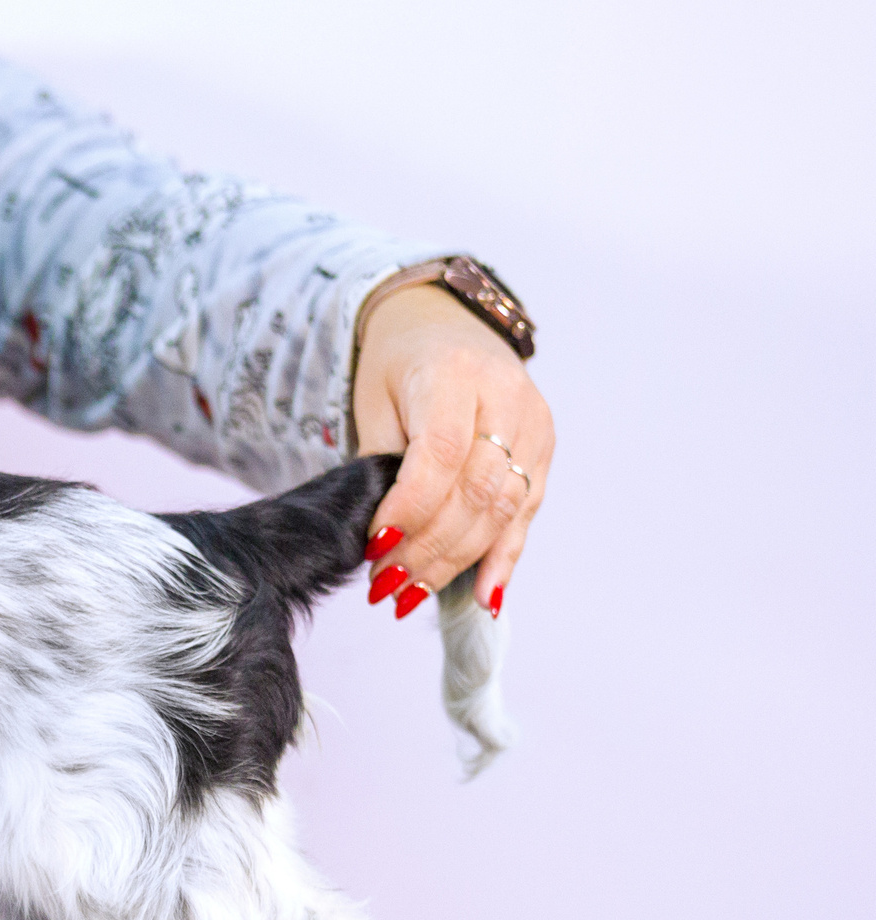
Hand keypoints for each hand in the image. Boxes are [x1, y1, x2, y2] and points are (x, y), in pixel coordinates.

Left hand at [352, 284, 551, 619]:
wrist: (445, 323)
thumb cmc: (399, 364)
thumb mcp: (375, 398)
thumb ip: (381, 461)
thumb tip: (382, 537)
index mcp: (454, 375)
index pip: (440, 454)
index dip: (410, 508)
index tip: (375, 546)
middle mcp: (506, 399)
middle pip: (476, 491)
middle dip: (429, 547)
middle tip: (386, 583)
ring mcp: (534, 427)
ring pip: (503, 510)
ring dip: (457, 561)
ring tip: (412, 593)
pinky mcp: (545, 451)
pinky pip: (527, 514)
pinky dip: (502, 559)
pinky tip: (482, 596)